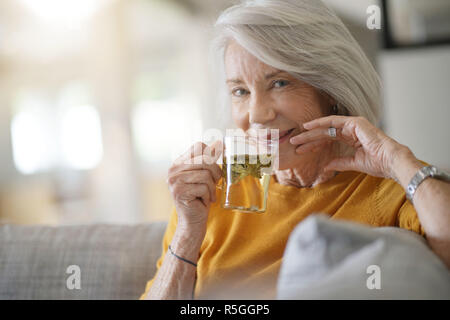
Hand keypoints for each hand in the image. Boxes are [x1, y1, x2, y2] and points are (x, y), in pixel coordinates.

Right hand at [167, 140, 222, 230]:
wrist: (193, 221)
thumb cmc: (200, 198)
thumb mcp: (206, 175)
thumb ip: (210, 159)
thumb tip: (219, 142)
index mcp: (178, 162)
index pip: (199, 146)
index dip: (212, 155)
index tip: (215, 169)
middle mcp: (173, 169)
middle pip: (204, 159)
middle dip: (215, 172)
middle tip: (215, 184)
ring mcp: (174, 180)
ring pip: (205, 174)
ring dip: (211, 187)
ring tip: (207, 194)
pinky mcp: (179, 191)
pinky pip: (203, 187)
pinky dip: (208, 195)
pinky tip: (202, 201)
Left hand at [289, 115, 404, 178]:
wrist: (391, 162)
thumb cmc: (378, 163)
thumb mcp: (353, 163)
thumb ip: (339, 163)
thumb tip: (326, 166)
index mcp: (352, 138)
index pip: (328, 140)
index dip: (314, 144)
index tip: (301, 149)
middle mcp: (352, 130)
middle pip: (324, 133)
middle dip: (308, 138)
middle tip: (294, 143)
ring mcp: (353, 125)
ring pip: (326, 127)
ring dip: (310, 132)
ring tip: (296, 138)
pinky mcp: (355, 123)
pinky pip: (333, 121)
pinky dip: (320, 123)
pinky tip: (308, 127)